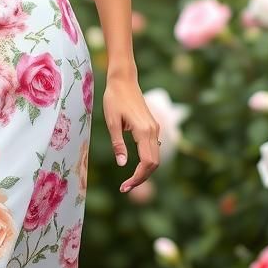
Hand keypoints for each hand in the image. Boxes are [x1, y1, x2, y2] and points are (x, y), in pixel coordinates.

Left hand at [102, 76, 159, 193]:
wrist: (123, 80)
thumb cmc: (114, 98)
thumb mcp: (111, 122)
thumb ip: (118, 143)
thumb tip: (122, 165)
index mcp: (143, 130)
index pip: (147, 162)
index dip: (137, 178)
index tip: (124, 187)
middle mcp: (153, 130)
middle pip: (154, 163)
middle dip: (141, 178)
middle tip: (125, 188)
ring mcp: (155, 128)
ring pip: (156, 157)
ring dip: (145, 171)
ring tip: (129, 181)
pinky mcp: (152, 126)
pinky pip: (153, 149)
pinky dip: (147, 161)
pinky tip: (136, 167)